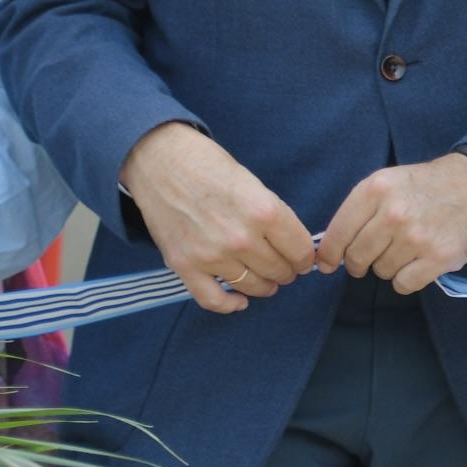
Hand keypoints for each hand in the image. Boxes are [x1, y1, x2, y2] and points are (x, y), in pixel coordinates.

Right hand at [120, 121, 315, 313]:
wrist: (160, 162)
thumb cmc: (211, 166)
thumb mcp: (255, 185)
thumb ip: (274, 216)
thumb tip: (293, 244)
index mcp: (265, 212)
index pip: (300, 250)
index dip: (305, 258)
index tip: (304, 260)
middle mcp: (240, 238)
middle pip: (278, 270)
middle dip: (287, 271)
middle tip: (286, 269)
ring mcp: (211, 255)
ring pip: (251, 286)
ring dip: (264, 286)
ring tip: (268, 282)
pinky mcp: (184, 265)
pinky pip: (212, 299)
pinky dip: (229, 305)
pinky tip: (240, 301)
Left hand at [316, 155, 466, 296]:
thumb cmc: (430, 184)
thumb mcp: (390, 181)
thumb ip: (361, 211)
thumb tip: (332, 252)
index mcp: (376, 189)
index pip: (337, 234)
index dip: (329, 255)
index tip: (330, 263)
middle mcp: (394, 213)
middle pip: (357, 257)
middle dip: (362, 261)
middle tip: (377, 253)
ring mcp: (417, 237)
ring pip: (381, 271)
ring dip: (390, 266)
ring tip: (409, 248)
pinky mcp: (439, 257)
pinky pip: (404, 284)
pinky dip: (408, 279)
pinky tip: (420, 262)